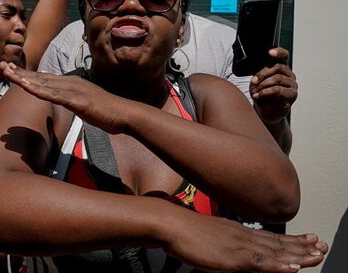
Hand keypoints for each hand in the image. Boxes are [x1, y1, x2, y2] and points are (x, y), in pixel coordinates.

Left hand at [0, 62, 129, 133]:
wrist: (125, 114)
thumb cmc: (106, 111)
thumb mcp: (84, 103)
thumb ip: (72, 100)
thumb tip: (64, 101)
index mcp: (70, 83)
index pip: (44, 77)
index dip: (26, 74)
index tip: (11, 70)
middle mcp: (70, 82)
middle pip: (40, 76)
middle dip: (20, 72)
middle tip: (2, 65)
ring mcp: (73, 90)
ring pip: (43, 83)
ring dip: (24, 78)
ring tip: (8, 73)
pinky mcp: (77, 100)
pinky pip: (54, 95)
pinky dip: (39, 90)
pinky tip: (27, 88)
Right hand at [162, 207, 325, 271]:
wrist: (168, 223)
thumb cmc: (181, 230)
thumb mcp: (207, 235)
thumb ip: (221, 241)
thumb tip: (225, 248)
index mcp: (237, 231)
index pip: (270, 236)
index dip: (292, 239)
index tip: (310, 239)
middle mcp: (242, 236)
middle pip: (278, 243)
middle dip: (303, 246)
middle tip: (324, 247)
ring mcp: (239, 245)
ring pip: (275, 253)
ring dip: (299, 256)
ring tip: (318, 257)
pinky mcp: (232, 257)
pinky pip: (261, 263)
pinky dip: (279, 266)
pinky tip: (294, 268)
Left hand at [251, 48, 296, 124]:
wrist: (265, 111)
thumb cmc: (261, 94)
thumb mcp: (257, 81)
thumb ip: (259, 73)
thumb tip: (257, 69)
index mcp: (281, 68)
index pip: (284, 56)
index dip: (278, 52)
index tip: (269, 52)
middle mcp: (289, 75)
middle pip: (278, 67)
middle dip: (262, 74)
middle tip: (253, 81)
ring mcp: (292, 85)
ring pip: (277, 79)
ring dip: (263, 85)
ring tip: (255, 91)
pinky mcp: (292, 95)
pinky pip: (278, 90)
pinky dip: (265, 93)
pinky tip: (257, 96)